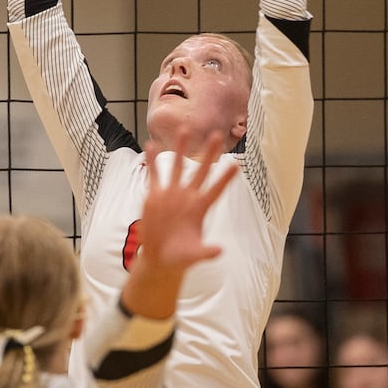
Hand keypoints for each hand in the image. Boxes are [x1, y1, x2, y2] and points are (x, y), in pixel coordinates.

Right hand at [121, 131, 237, 318]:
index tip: (236, 164)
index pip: (216, 189)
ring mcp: (171, 195)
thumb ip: (206, 252)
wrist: (160, 257)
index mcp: (200, 209)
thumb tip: (219, 251)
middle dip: (208, 153)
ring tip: (184, 130)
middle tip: (217, 135)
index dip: (225, 178)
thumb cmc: (180, 257)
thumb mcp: (193, 255)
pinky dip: (152, 161)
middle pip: (200, 171)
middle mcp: (187, 197)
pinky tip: (151, 146)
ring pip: (176, 167)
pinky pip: (154, 175)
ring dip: (179, 149)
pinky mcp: (155, 196)